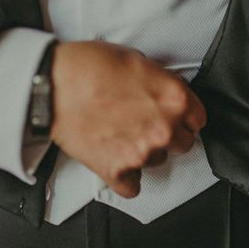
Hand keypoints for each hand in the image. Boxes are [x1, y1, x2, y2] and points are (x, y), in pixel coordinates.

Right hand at [50, 40, 206, 197]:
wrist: (50, 86)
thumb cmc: (87, 67)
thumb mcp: (137, 60)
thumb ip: (160, 82)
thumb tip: (164, 93)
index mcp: (175, 99)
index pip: (198, 119)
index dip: (184, 117)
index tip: (174, 118)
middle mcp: (164, 129)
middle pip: (184, 144)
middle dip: (168, 135)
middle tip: (144, 124)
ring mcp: (142, 153)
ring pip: (158, 162)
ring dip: (144, 153)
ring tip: (121, 134)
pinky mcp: (118, 171)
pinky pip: (133, 187)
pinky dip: (125, 178)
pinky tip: (115, 161)